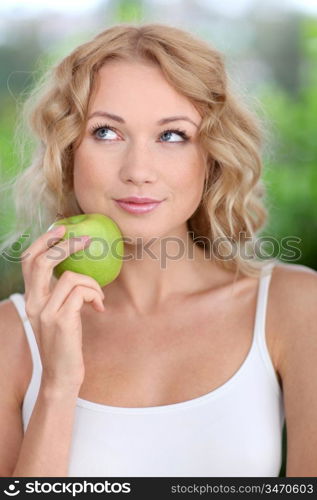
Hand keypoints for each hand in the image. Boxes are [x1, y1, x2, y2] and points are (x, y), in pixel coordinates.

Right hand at [21, 225, 104, 391]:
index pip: (28, 261)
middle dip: (63, 245)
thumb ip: (60, 295)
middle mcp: (33, 303)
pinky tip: (99, 307)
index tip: (61, 230)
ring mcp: (45, 311)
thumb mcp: (58, 316)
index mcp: (31, 299)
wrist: (62, 377)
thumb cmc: (65, 345)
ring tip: (97, 297)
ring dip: (92, 282)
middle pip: (40, 260)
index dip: (43, 241)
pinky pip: (81, 292)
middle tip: (84, 239)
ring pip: (70, 276)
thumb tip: (77, 273)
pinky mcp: (60, 320)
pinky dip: (94, 294)